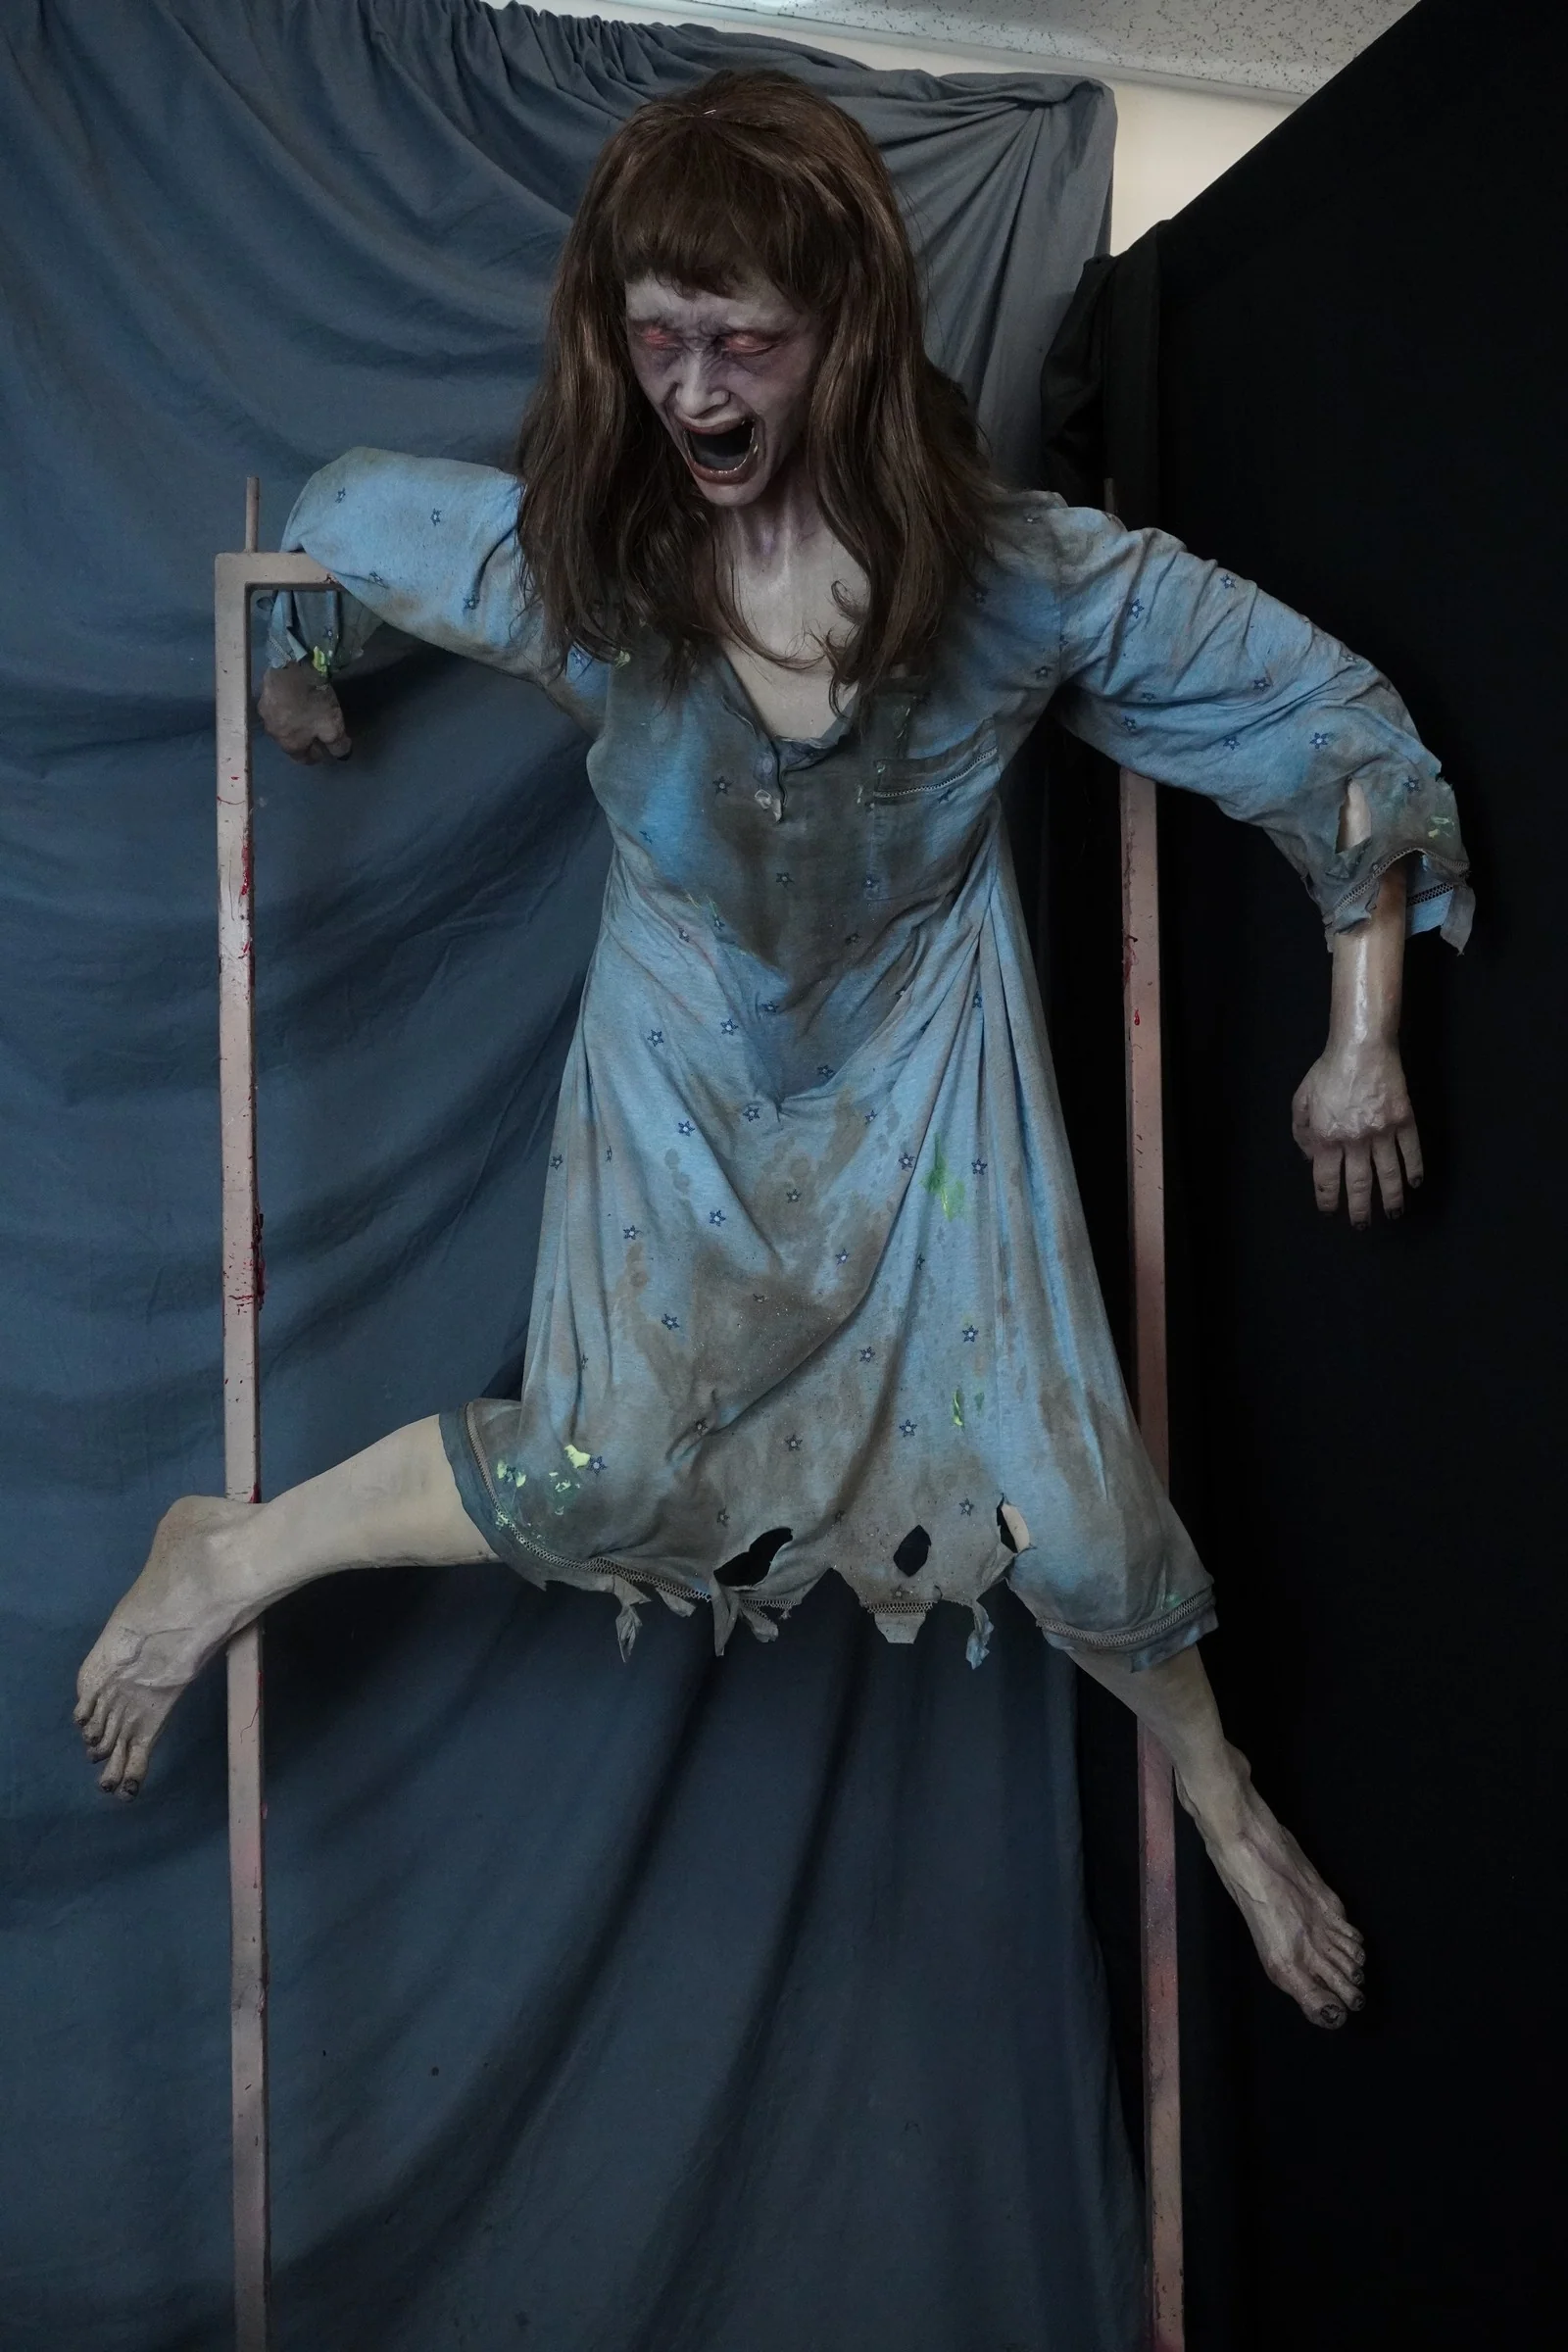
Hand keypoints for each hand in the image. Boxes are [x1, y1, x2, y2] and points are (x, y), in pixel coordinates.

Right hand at [257, 659, 350, 762]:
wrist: (290, 667)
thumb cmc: (313, 702)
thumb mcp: (333, 727)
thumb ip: (337, 745)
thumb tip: (340, 756)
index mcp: (290, 745)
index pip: (303, 759)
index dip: (317, 755)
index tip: (326, 747)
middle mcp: (273, 734)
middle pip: (291, 742)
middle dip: (304, 739)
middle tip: (316, 728)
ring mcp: (265, 715)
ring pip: (281, 726)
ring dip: (292, 723)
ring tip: (304, 711)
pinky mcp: (262, 696)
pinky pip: (275, 708)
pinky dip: (285, 707)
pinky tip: (293, 697)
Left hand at [1291, 1037, 1421, 1227]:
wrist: (1362, 1047)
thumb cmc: (1329, 1071)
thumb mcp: (1302, 1099)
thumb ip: (1302, 1131)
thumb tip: (1308, 1157)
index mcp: (1326, 1136)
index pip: (1326, 1179)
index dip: (1327, 1199)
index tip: (1330, 1211)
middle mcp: (1354, 1140)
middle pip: (1357, 1184)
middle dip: (1359, 1209)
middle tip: (1361, 1225)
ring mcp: (1382, 1132)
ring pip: (1388, 1174)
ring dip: (1390, 1198)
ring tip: (1393, 1214)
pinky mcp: (1404, 1121)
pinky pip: (1411, 1152)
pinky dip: (1414, 1170)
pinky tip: (1414, 1184)